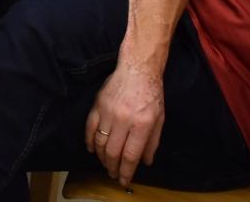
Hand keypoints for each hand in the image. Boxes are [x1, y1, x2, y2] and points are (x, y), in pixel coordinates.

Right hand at [85, 61, 165, 186]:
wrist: (137, 69)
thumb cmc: (152, 94)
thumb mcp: (160, 119)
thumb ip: (153, 142)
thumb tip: (146, 162)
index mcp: (142, 124)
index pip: (130, 155)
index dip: (126, 172)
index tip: (124, 181)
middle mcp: (123, 120)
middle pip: (113, 152)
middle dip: (112, 168)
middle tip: (113, 175)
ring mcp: (108, 112)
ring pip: (100, 142)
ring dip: (101, 157)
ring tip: (106, 164)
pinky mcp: (98, 104)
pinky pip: (89, 127)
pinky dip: (89, 141)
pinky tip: (92, 149)